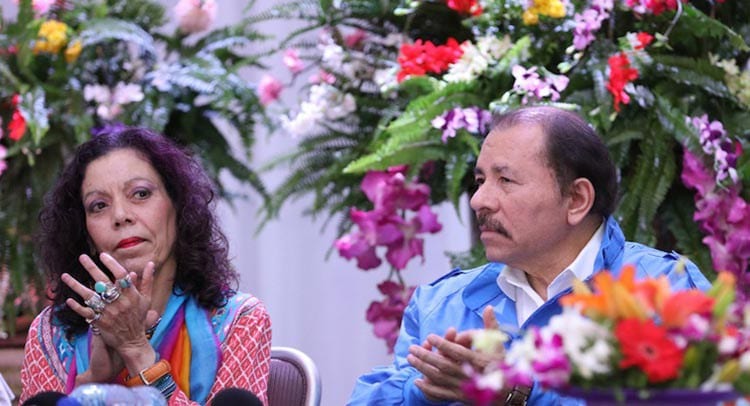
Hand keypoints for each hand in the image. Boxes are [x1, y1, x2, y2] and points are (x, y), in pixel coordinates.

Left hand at [63, 253, 159, 377]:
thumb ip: (147, 280)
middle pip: (103, 282)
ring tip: (65, 276)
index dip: (111, 264)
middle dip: (91, 268)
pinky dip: (77, 307)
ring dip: (76, 286)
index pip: (121, 275)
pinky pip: (85, 313)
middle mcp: (119, 302)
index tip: (102, 255)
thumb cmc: (139, 318)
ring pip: (90, 296)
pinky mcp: (99, 322)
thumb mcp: (146, 299)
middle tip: (82, 257)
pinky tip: (68, 299)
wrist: (132, 342)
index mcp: (131, 295)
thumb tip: (150, 263)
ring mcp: (108, 312)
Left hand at [407, 306, 503, 401]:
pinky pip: (442, 394)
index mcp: (479, 360)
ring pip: (440, 379)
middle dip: (426, 356)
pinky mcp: (461, 397)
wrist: (510, 391)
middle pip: (444, 365)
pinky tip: (417, 381)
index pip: (458, 352)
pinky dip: (428, 389)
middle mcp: (470, 375)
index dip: (443, 344)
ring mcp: (464, 388)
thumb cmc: (503, 364)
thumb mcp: (499, 344)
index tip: (430, 336)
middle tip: (412, 348)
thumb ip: (491, 326)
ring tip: (410, 359)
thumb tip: (488, 308)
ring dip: (423, 369)